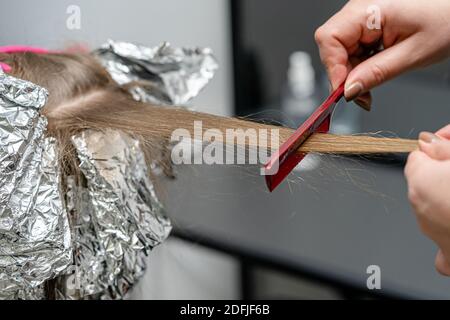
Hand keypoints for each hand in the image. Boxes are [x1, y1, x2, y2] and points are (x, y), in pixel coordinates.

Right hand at [315, 0, 449, 109]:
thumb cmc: (448, 19)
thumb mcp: (413, 54)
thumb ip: (376, 73)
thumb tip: (348, 90)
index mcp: (370, 8)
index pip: (329, 38)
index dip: (332, 67)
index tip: (343, 92)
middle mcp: (361, 7)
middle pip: (332, 45)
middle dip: (343, 73)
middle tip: (361, 95)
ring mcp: (363, 14)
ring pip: (340, 48)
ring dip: (352, 70)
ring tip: (374, 81)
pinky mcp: (368, 22)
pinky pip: (352, 45)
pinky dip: (360, 63)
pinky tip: (375, 69)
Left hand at [405, 125, 449, 275]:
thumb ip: (444, 146)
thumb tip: (426, 141)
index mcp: (422, 181)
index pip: (417, 156)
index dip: (438, 147)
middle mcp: (420, 208)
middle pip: (424, 182)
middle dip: (441, 172)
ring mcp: (433, 233)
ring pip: (432, 210)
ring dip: (446, 199)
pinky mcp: (449, 254)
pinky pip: (443, 253)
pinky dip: (448, 238)